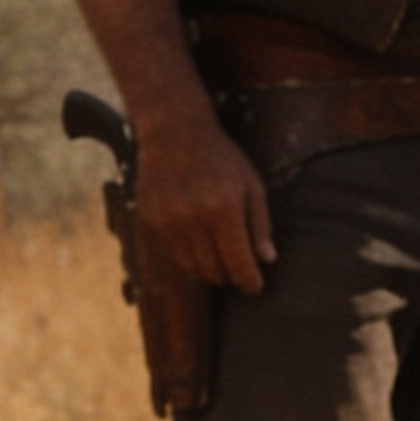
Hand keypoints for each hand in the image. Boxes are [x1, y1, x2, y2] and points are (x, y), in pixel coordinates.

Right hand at [136, 92, 275, 291]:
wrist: (174, 132)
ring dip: (209, 270)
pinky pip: (173, 256)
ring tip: (221, 259)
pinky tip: (200, 246)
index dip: (249, 282)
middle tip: (239, 271)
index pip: (238, 264)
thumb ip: (260, 224)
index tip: (255, 288)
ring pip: (192, 269)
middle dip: (230, 276)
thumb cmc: (221, 158)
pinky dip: (189, 258)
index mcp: (224, 211)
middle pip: (215, 271)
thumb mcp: (251, 185)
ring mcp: (169, 222)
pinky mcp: (152, 222)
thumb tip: (267, 260)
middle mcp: (193, 220)